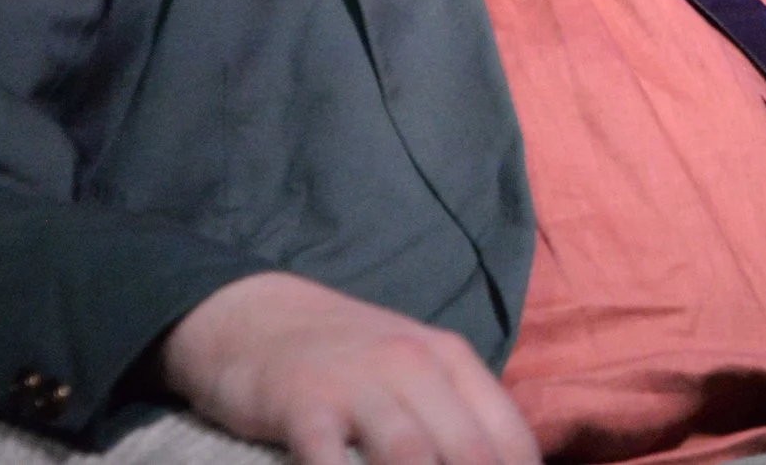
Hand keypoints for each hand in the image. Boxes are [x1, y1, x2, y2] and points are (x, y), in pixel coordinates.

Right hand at [161, 272, 540, 464]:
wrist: (255, 314)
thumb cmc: (345, 359)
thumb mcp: (413, 369)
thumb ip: (456, 417)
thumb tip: (503, 464)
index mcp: (451, 360)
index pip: (509, 440)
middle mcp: (414, 365)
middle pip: (469, 453)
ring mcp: (358, 381)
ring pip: (410, 455)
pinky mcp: (303, 402)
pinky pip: (328, 459)